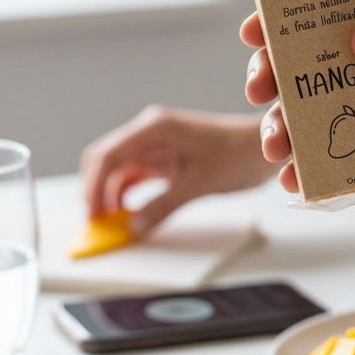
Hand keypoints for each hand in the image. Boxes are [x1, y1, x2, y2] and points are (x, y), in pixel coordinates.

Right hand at [80, 106, 267, 233]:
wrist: (262, 149)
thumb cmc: (237, 155)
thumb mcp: (199, 184)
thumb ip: (163, 206)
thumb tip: (135, 227)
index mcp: (155, 128)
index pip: (109, 155)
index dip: (95, 185)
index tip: (93, 213)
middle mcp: (149, 133)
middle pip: (105, 159)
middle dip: (95, 189)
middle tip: (96, 221)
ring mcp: (154, 145)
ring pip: (117, 169)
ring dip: (109, 193)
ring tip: (110, 222)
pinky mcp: (163, 158)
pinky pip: (135, 176)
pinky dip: (126, 194)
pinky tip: (128, 214)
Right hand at [241, 0, 354, 258]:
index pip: (352, 20)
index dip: (301, 19)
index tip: (258, 27)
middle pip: (323, 69)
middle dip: (282, 76)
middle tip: (258, 88)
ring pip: (323, 119)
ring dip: (290, 127)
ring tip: (276, 144)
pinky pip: (339, 167)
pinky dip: (312, 172)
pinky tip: (295, 178)